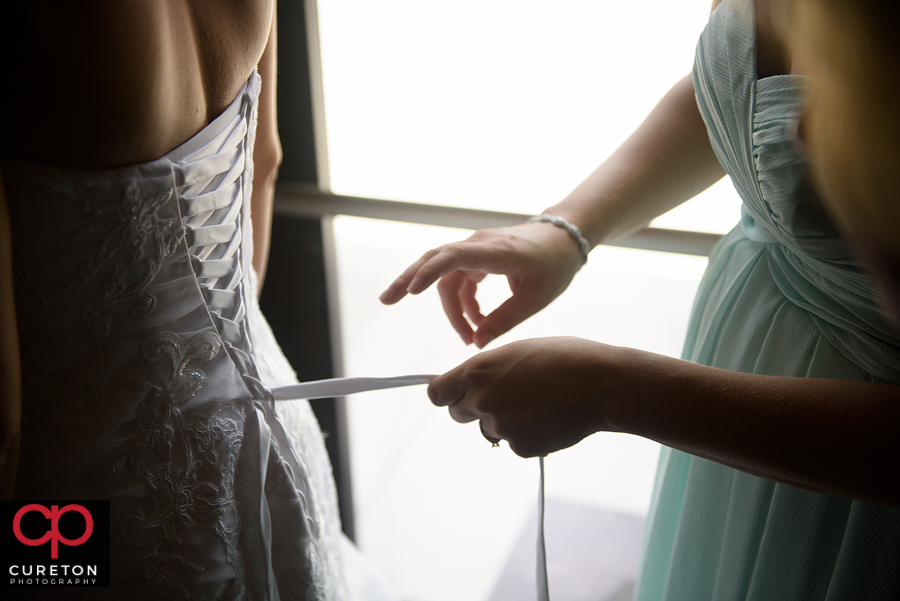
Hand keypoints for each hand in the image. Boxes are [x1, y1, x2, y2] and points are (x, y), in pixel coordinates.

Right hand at [380, 222, 584, 347]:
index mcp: (497, 251)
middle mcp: (480, 244)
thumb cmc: (554, 265)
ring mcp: (477, 248)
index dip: (430, 272)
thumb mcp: (536, 298)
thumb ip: (505, 320)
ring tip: (465, 337)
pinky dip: (462, 302)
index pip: (454, 256)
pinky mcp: (477, 255)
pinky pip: (458, 278)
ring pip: (446, 274)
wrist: (564, 238)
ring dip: (449, 307)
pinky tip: (473, 323)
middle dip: (410, 280)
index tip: (412, 290)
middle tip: (387, 300)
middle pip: (435, 259)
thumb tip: (477, 343)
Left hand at [427, 337, 623, 456]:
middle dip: (472, 407)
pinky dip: (526, 433)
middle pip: (457, 414)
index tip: (454, 394)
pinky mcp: (521, 447)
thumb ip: (487, 368)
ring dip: (503, 419)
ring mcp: (500, 427)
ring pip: (488, 428)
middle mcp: (482, 401)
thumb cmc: (564, 358)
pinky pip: (513, 442)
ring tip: (537, 402)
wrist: (602, 384)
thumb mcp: (516, 351)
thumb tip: (470, 382)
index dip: (446, 394)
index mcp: (477, 371)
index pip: (437, 393)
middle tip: (502, 396)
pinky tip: (549, 417)